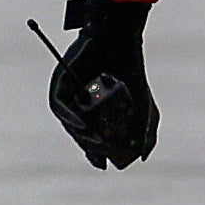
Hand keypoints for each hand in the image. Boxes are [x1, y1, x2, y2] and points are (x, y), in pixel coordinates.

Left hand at [48, 0, 155, 168]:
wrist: (121, 41)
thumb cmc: (131, 71)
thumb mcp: (145, 108)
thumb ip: (145, 132)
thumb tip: (142, 157)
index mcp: (95, 112)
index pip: (91, 138)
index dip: (96, 153)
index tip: (104, 163)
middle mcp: (79, 105)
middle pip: (80, 133)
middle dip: (92, 147)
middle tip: (105, 153)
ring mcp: (68, 95)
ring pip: (69, 123)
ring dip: (82, 136)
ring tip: (99, 143)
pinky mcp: (59, 83)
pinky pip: (60, 105)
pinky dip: (70, 117)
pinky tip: (83, 126)